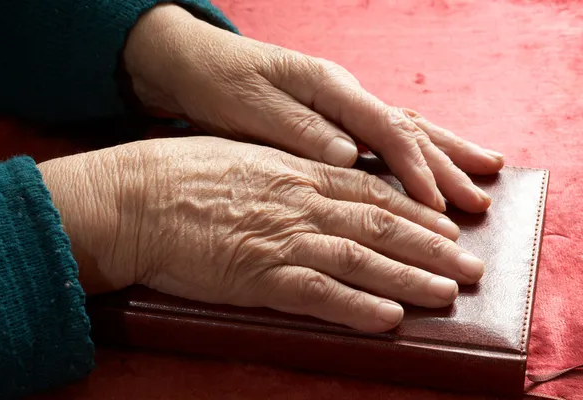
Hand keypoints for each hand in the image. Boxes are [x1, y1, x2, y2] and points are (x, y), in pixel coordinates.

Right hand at [38, 136, 483, 331]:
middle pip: (382, 226)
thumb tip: (315, 176)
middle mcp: (301, 205)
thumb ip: (286, 168)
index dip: (415, 212)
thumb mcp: (244, 154)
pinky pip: (321, 295)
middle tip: (468, 265)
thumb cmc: (182, 174)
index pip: (371, 193)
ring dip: (411, 278)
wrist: (138, 199)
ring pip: (364, 260)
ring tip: (448, 292)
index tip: (445, 226)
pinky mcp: (261, 277)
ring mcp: (284, 240)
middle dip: (432, 247)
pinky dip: (359, 307)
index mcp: (297, 173)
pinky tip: (390, 318)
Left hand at [123, 5, 504, 213]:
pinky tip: (433, 168)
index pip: (386, 129)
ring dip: (443, 157)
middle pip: (408, 128)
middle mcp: (344, 94)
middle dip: (446, 165)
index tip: (436, 205)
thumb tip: (350, 156)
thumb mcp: (252, 107)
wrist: (195, 65)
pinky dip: (414, 156)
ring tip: (483, 175)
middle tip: (481, 198)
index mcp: (329, 87)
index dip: (415, 169)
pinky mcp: (332, 120)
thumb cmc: (219, 83)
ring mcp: (341, 106)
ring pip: (404, 130)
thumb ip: (301, 130)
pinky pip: (384, 139)